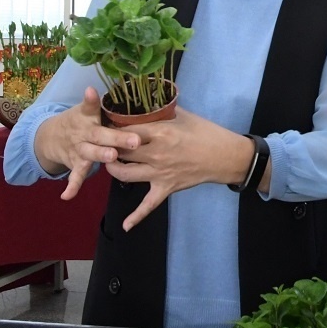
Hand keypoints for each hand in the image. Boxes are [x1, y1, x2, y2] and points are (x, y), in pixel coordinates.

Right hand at [34, 86, 141, 201]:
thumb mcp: (90, 110)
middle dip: (116, 137)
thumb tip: (136, 96)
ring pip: (90, 152)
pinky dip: (72, 185)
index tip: (91, 92)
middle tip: (133, 140)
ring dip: (100, 155)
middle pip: (99, 134)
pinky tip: (68, 195)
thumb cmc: (83, 121)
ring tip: (111, 156)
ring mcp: (79, 148)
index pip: (89, 106)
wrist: (51, 137)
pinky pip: (75, 175)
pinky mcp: (75, 163)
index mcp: (88, 116)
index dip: (91, 100)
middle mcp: (83, 132)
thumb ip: (109, 106)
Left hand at [103, 108, 243, 230]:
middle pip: (120, 151)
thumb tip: (146, 101)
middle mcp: (155, 154)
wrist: (224, 156)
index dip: (112, 126)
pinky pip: (148, 205)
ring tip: (108, 162)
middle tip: (102, 142)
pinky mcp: (166, 188)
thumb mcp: (183, 115)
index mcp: (159, 133)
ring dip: (112, 168)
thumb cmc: (206, 132)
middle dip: (108, 146)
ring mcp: (159, 173)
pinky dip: (136, 217)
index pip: (126, 130)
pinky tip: (125, 226)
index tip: (106, 123)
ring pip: (124, 174)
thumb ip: (162, 109)